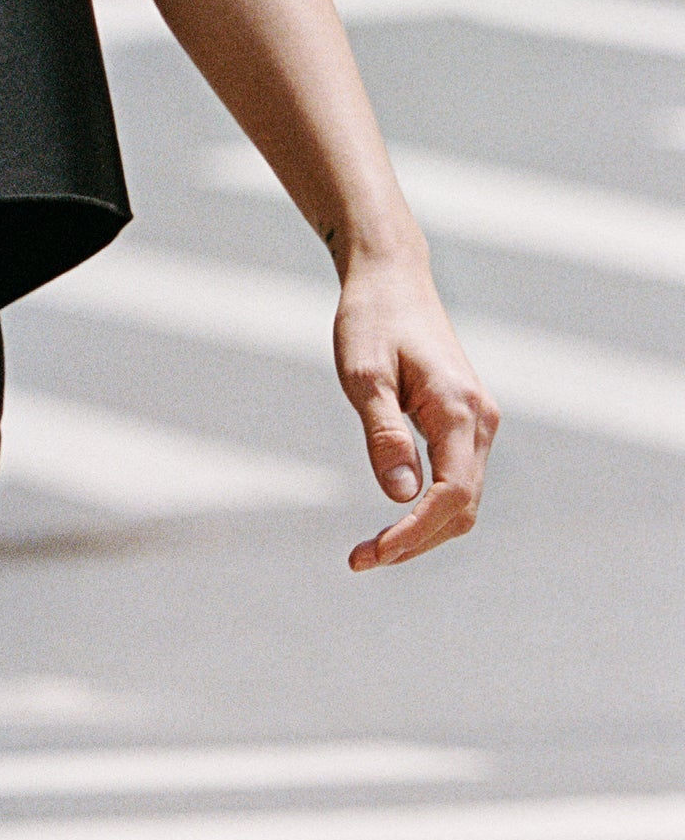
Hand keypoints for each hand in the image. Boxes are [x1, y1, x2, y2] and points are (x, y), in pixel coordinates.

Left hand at [332, 248, 497, 570]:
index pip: (451, 494)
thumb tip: (401, 496)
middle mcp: (480, 420)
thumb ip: (384, 434)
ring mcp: (477, 422)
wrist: (391, 279)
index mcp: (460, 409)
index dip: (415, 532)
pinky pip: (456, 481)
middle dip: (415, 541)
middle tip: (359, 560)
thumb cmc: (371, 320)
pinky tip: (392, 520)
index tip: (373, 554)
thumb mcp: (364, 375)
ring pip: (462, 499)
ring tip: (370, 550)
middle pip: (462, 507)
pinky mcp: (463, 422)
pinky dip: (428, 510)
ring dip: (422, 531)